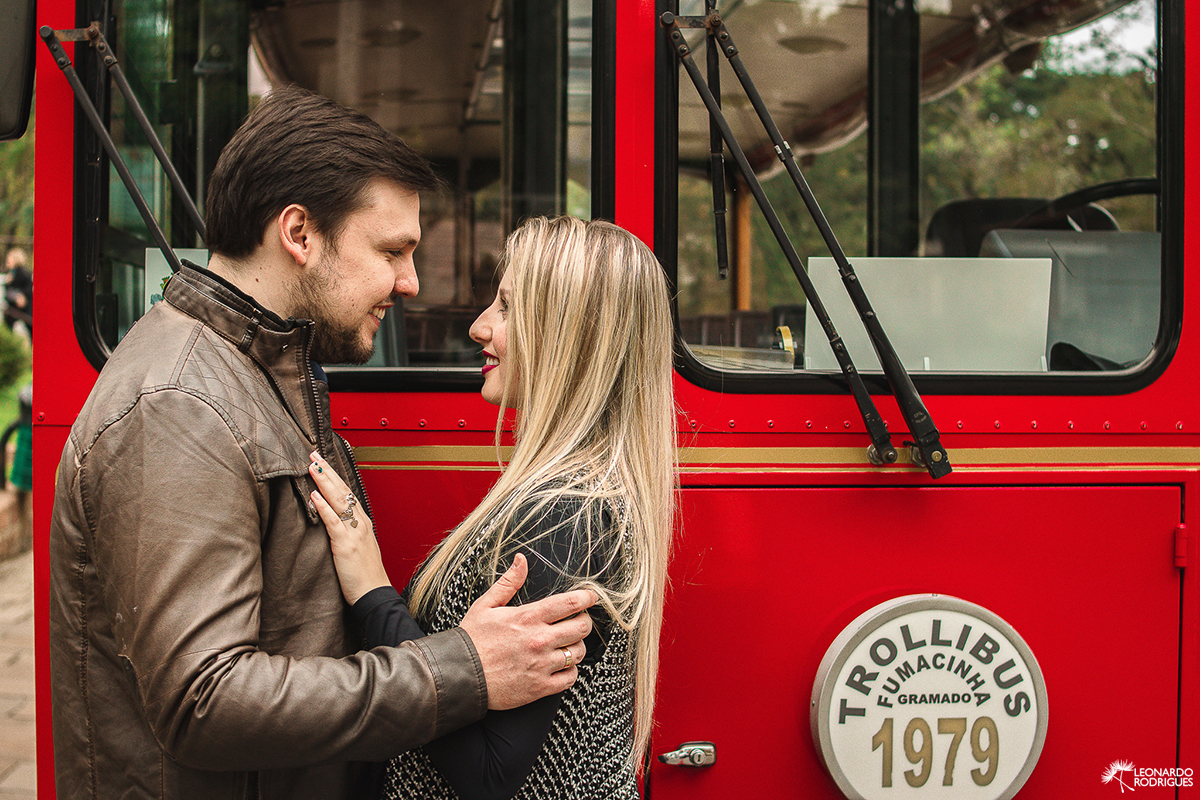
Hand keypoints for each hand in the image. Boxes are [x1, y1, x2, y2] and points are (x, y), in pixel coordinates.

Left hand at [309, 452, 390, 603]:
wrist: (374, 594)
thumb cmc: (365, 575)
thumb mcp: (358, 547)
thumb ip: (345, 531)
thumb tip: (330, 519)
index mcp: (362, 522)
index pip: (347, 493)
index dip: (334, 476)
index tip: (322, 463)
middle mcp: (359, 523)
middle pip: (343, 491)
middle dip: (328, 471)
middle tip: (314, 455)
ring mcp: (354, 532)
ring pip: (339, 501)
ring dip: (324, 482)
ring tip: (312, 467)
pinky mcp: (346, 544)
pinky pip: (333, 522)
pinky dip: (324, 507)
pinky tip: (314, 496)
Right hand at [460, 554, 596, 709]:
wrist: (460, 675)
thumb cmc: (471, 641)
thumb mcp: (485, 605)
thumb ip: (508, 582)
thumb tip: (521, 561)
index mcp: (528, 618)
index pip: (570, 603)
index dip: (586, 598)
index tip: (591, 597)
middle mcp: (539, 640)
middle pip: (581, 627)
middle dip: (584, 621)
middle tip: (579, 621)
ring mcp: (541, 665)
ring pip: (578, 653)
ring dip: (577, 647)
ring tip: (567, 644)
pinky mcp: (540, 687)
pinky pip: (570, 678)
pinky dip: (570, 671)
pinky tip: (561, 666)